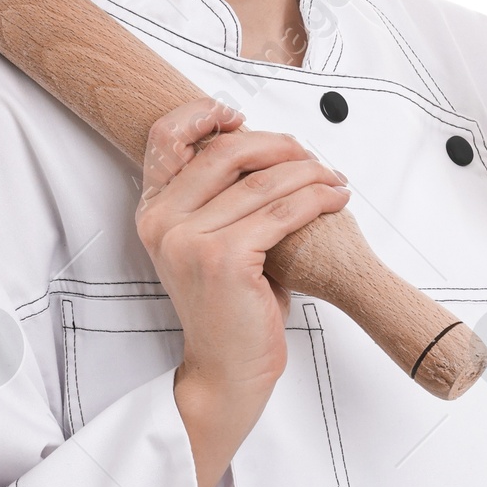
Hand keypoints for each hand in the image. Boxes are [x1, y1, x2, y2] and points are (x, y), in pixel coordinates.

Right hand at [135, 99, 350, 486]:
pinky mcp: (225, 258)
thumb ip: (221, 199)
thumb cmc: (227, 309)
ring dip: (309, 173)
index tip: (237, 116)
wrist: (224, 371)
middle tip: (309, 155)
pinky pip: (283, 212)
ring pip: (263, 182)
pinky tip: (334, 201)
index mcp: (152, 212)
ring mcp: (190, 239)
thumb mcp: (209, 244)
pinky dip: (317, 200)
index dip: (201, 115)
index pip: (165, 139)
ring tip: (333, 179)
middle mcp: (162, 221)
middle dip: (277, 146)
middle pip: (225, 152)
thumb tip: (264, 152)